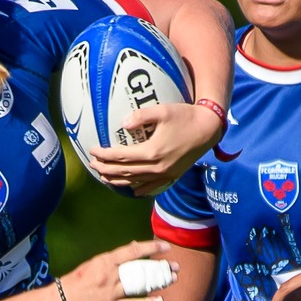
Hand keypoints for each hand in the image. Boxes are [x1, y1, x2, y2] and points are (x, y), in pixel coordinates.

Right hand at [56, 240, 178, 300]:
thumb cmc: (75, 282)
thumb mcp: (92, 265)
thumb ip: (113, 259)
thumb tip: (133, 248)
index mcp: (104, 261)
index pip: (133, 251)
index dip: (151, 249)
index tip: (166, 248)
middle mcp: (109, 276)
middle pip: (141, 269)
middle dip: (161, 267)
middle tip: (175, 267)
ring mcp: (110, 293)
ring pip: (140, 286)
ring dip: (159, 283)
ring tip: (172, 280)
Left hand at [85, 101, 223, 195]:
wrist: (208, 129)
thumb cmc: (185, 116)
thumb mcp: (162, 110)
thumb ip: (140, 116)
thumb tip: (122, 124)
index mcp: (151, 152)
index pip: (121, 156)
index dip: (104, 155)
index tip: (92, 151)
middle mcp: (156, 167)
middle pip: (124, 172)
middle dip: (105, 169)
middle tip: (92, 165)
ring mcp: (165, 174)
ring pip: (135, 181)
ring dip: (117, 180)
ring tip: (104, 178)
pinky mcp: (173, 175)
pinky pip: (153, 186)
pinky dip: (139, 189)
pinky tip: (131, 190)